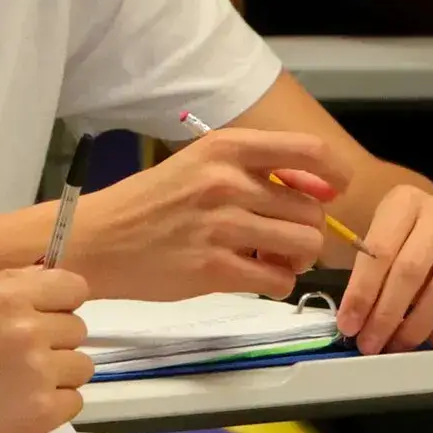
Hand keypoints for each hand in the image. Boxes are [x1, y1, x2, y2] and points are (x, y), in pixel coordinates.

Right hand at [0, 267, 94, 432]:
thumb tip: (45, 273)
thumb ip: (6, 284)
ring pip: (81, 365)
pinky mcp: (44, 410)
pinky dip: (55, 403)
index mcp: (6, 297)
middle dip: (56, 340)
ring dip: (59, 373)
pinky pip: (74, 400)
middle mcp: (28, 330)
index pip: (74, 287)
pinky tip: (24, 402)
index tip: (52, 313)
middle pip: (78, 328)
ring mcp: (39, 372)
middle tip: (23, 354)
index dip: (64, 301)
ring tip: (24, 380)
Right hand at [72, 129, 349, 300]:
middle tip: (282, 237)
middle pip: (312, 210)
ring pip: (304, 246)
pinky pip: (279, 281)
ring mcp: (222, 227)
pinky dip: (276, 283)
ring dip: (296, 258)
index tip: (334, 190)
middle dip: (307, 229)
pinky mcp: (214, 270)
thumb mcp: (198, 165)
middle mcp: (228, 182)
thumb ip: (253, 170)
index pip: (309, 151)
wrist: (97, 239)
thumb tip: (315, 190)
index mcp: (225, 148)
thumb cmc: (149, 201)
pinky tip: (255, 276)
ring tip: (271, 258)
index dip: (334, 174)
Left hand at [337, 186, 432, 354]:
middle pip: (411, 270)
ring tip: (397, 346)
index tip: (348, 326)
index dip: (361, 292)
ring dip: (417, 325)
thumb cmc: (404, 240)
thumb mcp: (379, 239)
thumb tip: (352, 320)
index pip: (379, 250)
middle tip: (370, 344)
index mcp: (405, 201)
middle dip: (386, 314)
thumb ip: (365, 271)